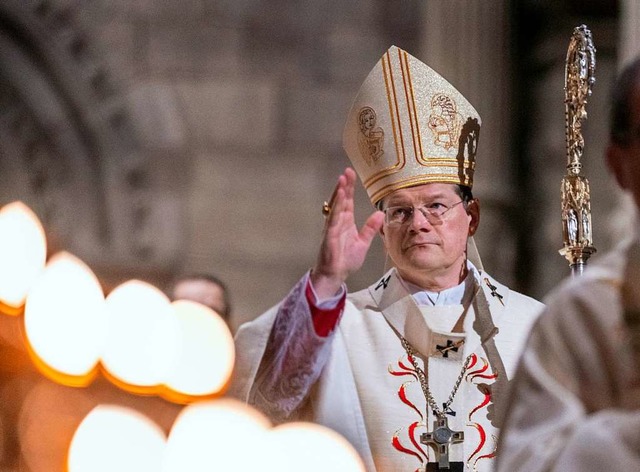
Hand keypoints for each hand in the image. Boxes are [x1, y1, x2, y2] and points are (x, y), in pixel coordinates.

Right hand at [310, 168, 383, 298]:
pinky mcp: (329, 234)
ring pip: (336, 205)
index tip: (351, 175)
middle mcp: (338, 222)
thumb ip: (370, 228)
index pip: (348, 202)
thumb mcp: (363, 243)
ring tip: (343, 178)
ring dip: (339, 192)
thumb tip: (380, 214)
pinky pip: (333, 217)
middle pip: (341, 200)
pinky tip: (339, 196)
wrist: (335, 275)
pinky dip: (336, 205)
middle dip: (344, 185)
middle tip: (348, 171)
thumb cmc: (346, 260)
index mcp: (345, 222)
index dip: (349, 188)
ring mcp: (332, 227)